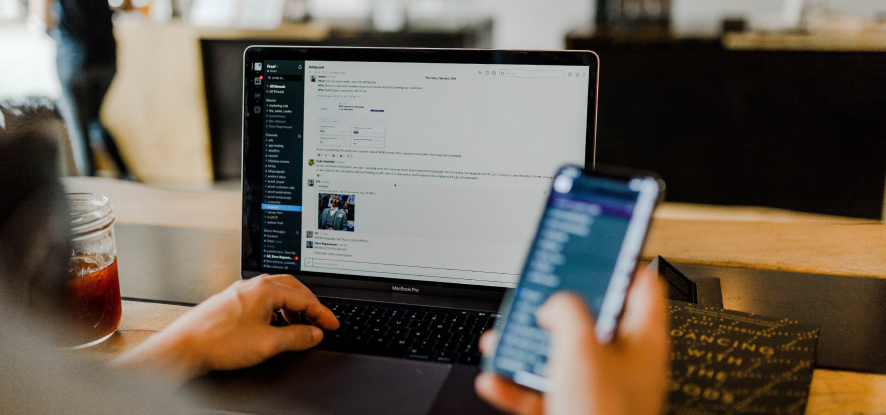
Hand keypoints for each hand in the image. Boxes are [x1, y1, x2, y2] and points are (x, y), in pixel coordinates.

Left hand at [112, 274, 338, 383]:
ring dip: (292, 308)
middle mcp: (252, 286)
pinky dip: (276, 311)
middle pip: (292, 289)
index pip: (304, 298)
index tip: (332, 324)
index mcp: (265, 289)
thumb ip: (297, 337)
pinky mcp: (230, 303)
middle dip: (309, 305)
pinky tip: (274, 326)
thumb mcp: (268, 343)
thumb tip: (315, 333)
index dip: (322, 313)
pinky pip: (261, 301)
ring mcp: (240, 293)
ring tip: (299, 327)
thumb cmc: (218, 341)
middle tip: (320, 320)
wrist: (184, 347)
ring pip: (276, 294)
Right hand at [475, 269, 669, 414]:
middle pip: (589, 318)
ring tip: (503, 337)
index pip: (639, 282)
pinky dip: (516, 384)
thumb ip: (566, 310)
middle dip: (553, 307)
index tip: (594, 244)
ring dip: (526, 345)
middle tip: (535, 294)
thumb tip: (554, 303)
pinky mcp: (574, 411)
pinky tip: (496, 378)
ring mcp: (599, 388)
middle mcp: (623, 361)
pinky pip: (542, 390)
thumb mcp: (580, 347)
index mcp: (642, 337)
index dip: (617, 259)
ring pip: (559, 354)